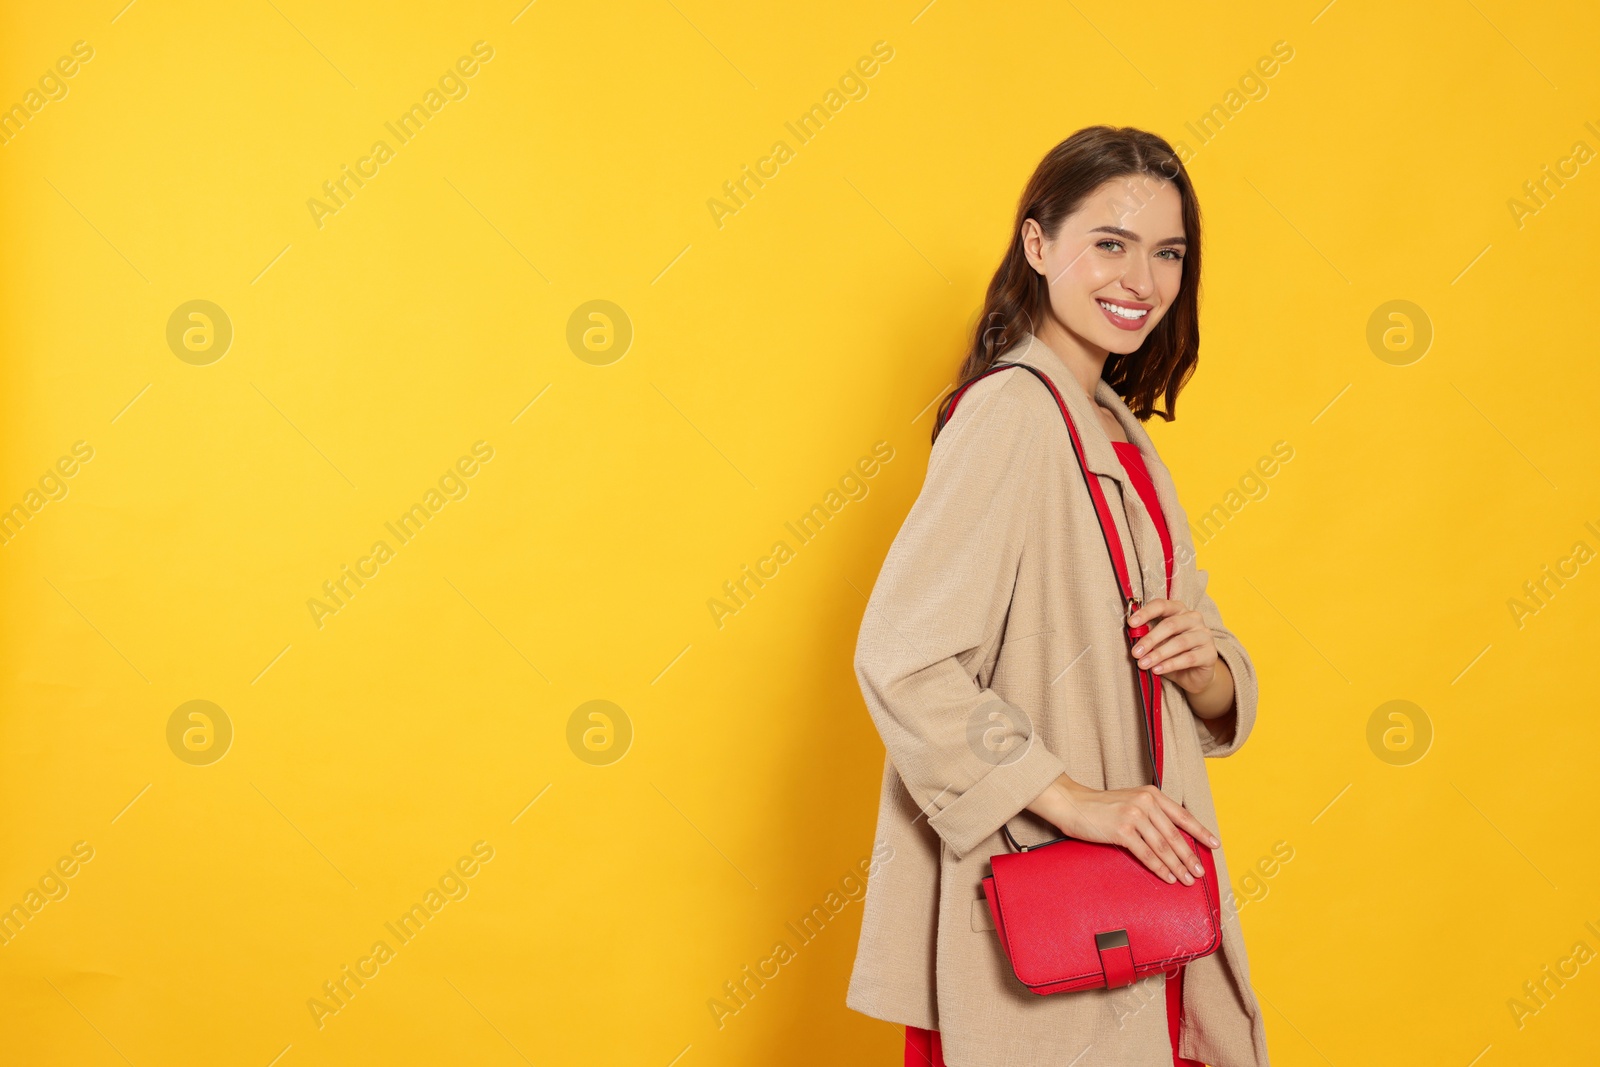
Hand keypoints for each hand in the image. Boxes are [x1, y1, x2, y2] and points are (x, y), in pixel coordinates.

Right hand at [1025, 775, 1219, 885]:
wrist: (1073, 804)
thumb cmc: (1100, 807)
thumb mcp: (1130, 801)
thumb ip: (1150, 813)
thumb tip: (1171, 838)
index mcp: (1151, 794)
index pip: (1182, 815)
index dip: (1200, 832)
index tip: (1214, 844)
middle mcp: (1146, 802)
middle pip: (1175, 835)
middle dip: (1190, 857)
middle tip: (1200, 872)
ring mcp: (1134, 816)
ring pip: (1163, 847)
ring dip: (1178, 866)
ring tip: (1187, 879)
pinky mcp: (1122, 830)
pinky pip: (1147, 854)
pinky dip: (1160, 868)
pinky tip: (1167, 877)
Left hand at [1129, 597, 1217, 695]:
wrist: (1193, 675)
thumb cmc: (1171, 654)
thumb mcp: (1157, 642)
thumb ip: (1147, 634)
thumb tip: (1132, 631)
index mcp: (1179, 610)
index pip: (1162, 605)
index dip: (1146, 613)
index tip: (1131, 623)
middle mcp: (1194, 619)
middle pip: (1170, 624)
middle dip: (1150, 639)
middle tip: (1135, 652)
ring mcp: (1204, 635)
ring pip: (1179, 642)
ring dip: (1158, 654)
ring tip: (1143, 664)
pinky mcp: (1210, 653)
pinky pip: (1188, 658)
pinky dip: (1170, 664)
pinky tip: (1157, 670)